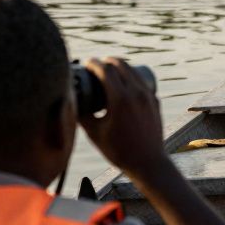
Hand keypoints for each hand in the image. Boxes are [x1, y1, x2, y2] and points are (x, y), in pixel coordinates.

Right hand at [78, 57, 171, 179]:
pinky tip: (125, 81)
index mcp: (120, 99)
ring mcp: (148, 96)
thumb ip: (81, 116)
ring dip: (120, 66)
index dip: (94, 63)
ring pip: (133, 71)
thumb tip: (70, 102)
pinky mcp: (155, 100)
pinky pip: (142, 81)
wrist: (148, 163)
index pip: (106, 70)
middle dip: (107, 61)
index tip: (86, 62)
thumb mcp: (95, 133)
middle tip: (96, 65)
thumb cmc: (119, 151)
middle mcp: (137, 93)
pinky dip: (131, 76)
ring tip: (109, 71)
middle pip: (121, 65)